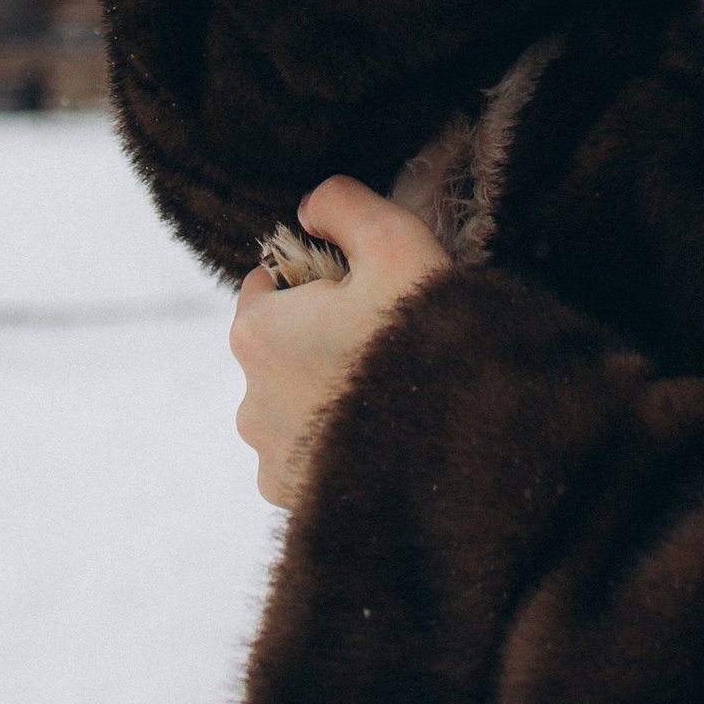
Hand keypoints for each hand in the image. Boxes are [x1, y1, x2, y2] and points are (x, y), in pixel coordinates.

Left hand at [231, 176, 449, 508]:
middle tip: (384, 342)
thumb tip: (310, 206)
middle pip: (280, 344)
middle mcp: (248, 399)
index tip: (364, 294)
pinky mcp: (290, 499)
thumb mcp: (394, 242)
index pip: (268, 284)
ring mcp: (268, 455)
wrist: (455, 452)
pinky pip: (301, 456)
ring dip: (323, 393)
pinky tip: (374, 436)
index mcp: (257, 332)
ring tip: (386, 394)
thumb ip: (344, 204)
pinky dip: (328, 446)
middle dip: (318, 338)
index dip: (318, 279)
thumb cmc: (421, 341)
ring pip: (290, 401)